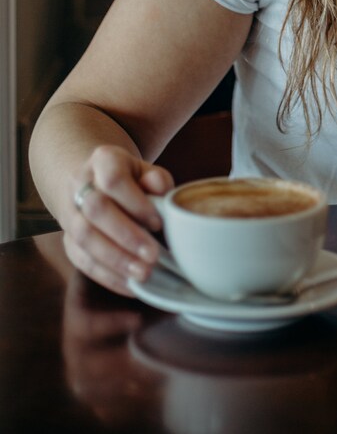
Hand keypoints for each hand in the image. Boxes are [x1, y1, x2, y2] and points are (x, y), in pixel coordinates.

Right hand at [64, 146, 173, 295]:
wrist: (95, 183)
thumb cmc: (131, 180)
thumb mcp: (146, 171)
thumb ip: (157, 180)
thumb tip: (161, 190)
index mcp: (103, 160)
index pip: (114, 180)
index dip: (136, 203)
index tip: (159, 222)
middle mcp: (79, 184)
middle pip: (96, 210)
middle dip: (126, 236)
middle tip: (153, 255)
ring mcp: (69, 213)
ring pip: (84, 238)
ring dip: (115, 260)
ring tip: (144, 274)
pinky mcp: (67, 241)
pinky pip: (81, 260)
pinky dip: (106, 276)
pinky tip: (130, 284)